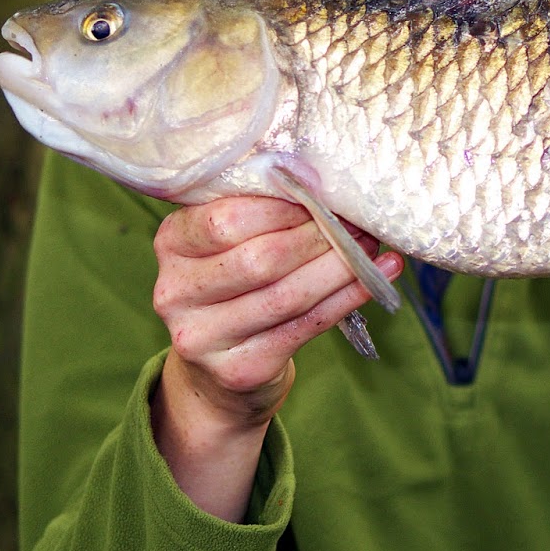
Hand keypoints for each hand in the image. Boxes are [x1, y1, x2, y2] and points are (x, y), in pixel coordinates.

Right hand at [149, 195, 402, 518]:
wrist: (217, 373)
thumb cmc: (235, 287)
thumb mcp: (229, 244)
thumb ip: (259, 210)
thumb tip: (316, 177)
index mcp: (171, 244)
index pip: (227, 218)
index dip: (284, 204)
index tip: (325, 190)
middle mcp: (174, 292)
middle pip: (262, 258)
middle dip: (320, 236)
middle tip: (358, 221)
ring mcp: (201, 337)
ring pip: (288, 295)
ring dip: (341, 267)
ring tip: (372, 246)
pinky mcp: (237, 370)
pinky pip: (305, 326)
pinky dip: (348, 297)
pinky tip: (378, 278)